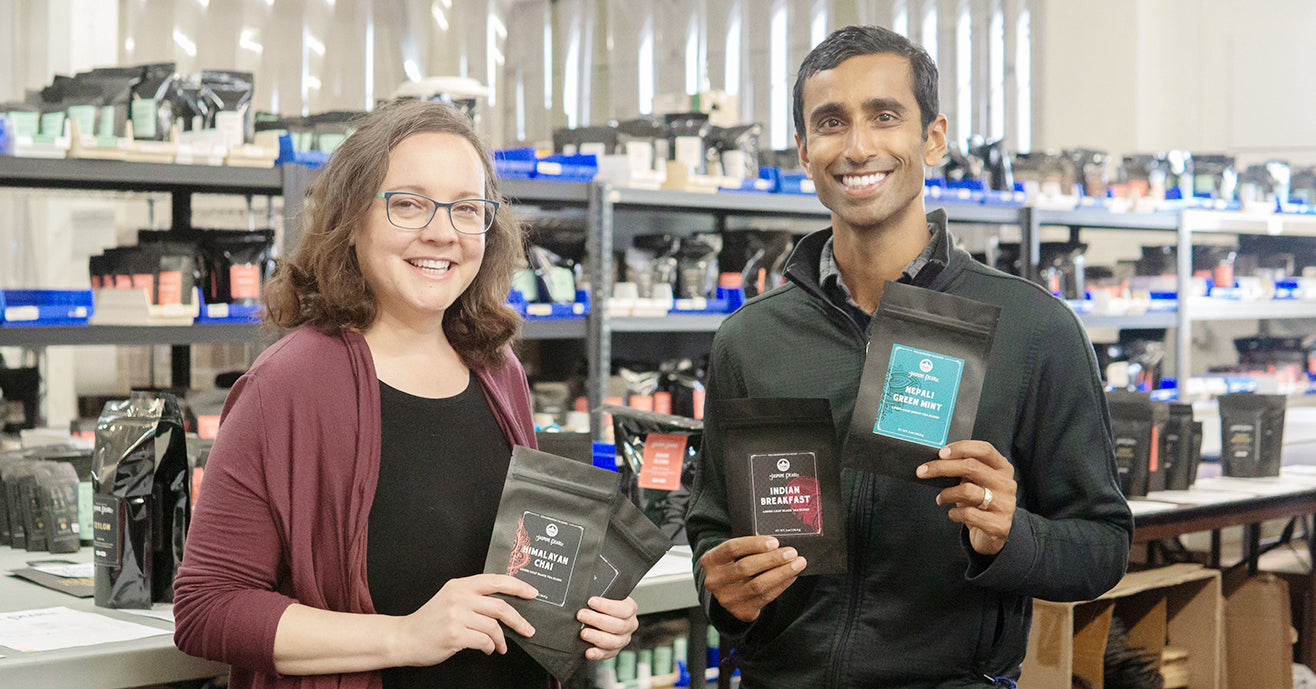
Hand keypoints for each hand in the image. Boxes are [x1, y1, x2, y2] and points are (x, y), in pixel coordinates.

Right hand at [392, 573, 537, 665]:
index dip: (518, 586)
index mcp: (460, 585)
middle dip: (519, 620)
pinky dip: (490, 647)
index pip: (496, 581)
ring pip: (494, 627)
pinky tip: (488, 649)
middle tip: (528, 629)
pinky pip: (484, 641)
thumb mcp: (450, 599)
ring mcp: (456, 616)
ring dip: (502, 640)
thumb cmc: (430, 620)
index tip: (532, 593)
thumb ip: (473, 597)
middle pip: (500, 606)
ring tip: (501, 646)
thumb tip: (505, 605)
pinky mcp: (455, 635)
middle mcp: (459, 597)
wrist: (404, 637)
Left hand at [577, 596, 638, 659]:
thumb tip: (587, 599)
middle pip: (618, 626)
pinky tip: (589, 652)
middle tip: (582, 615)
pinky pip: (607, 654)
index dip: (607, 606)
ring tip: (583, 633)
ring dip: (597, 637)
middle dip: (597, 620)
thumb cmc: (604, 606)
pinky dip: (597, 654)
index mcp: (630, 609)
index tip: (591, 601)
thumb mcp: (607, 596)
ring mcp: (623, 639)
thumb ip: (601, 596)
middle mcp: (630, 625)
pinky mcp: (614, 650)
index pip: (624, 609)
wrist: (605, 616)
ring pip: (614, 641)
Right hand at [699, 535, 806, 622]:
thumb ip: (748, 548)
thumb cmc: (734, 565)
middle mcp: (715, 581)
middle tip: (792, 552)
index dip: (755, 544)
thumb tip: (778, 544)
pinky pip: (765, 597)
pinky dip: (781, 585)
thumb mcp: (732, 554)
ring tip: (797, 564)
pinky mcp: (741, 611)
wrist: (726, 591)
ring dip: (782, 573)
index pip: (732, 548)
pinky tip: (791, 576)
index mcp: (711, 561)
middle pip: (746, 567)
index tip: (775, 542)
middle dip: (773, 559)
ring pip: (758, 585)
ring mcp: (727, 599)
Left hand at [916, 440, 1016, 555]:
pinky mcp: (999, 524)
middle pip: (971, 467)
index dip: (961, 448)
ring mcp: (1005, 505)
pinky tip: (953, 514)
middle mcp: (1007, 484)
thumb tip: (938, 460)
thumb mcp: (977, 483)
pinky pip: (968, 514)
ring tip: (940, 499)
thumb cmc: (980, 503)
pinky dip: (954, 513)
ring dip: (946, 494)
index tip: (940, 453)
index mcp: (1003, 468)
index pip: (984, 449)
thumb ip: (966, 469)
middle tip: (922, 471)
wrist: (993, 535)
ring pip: (967, 491)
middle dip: (942, 468)